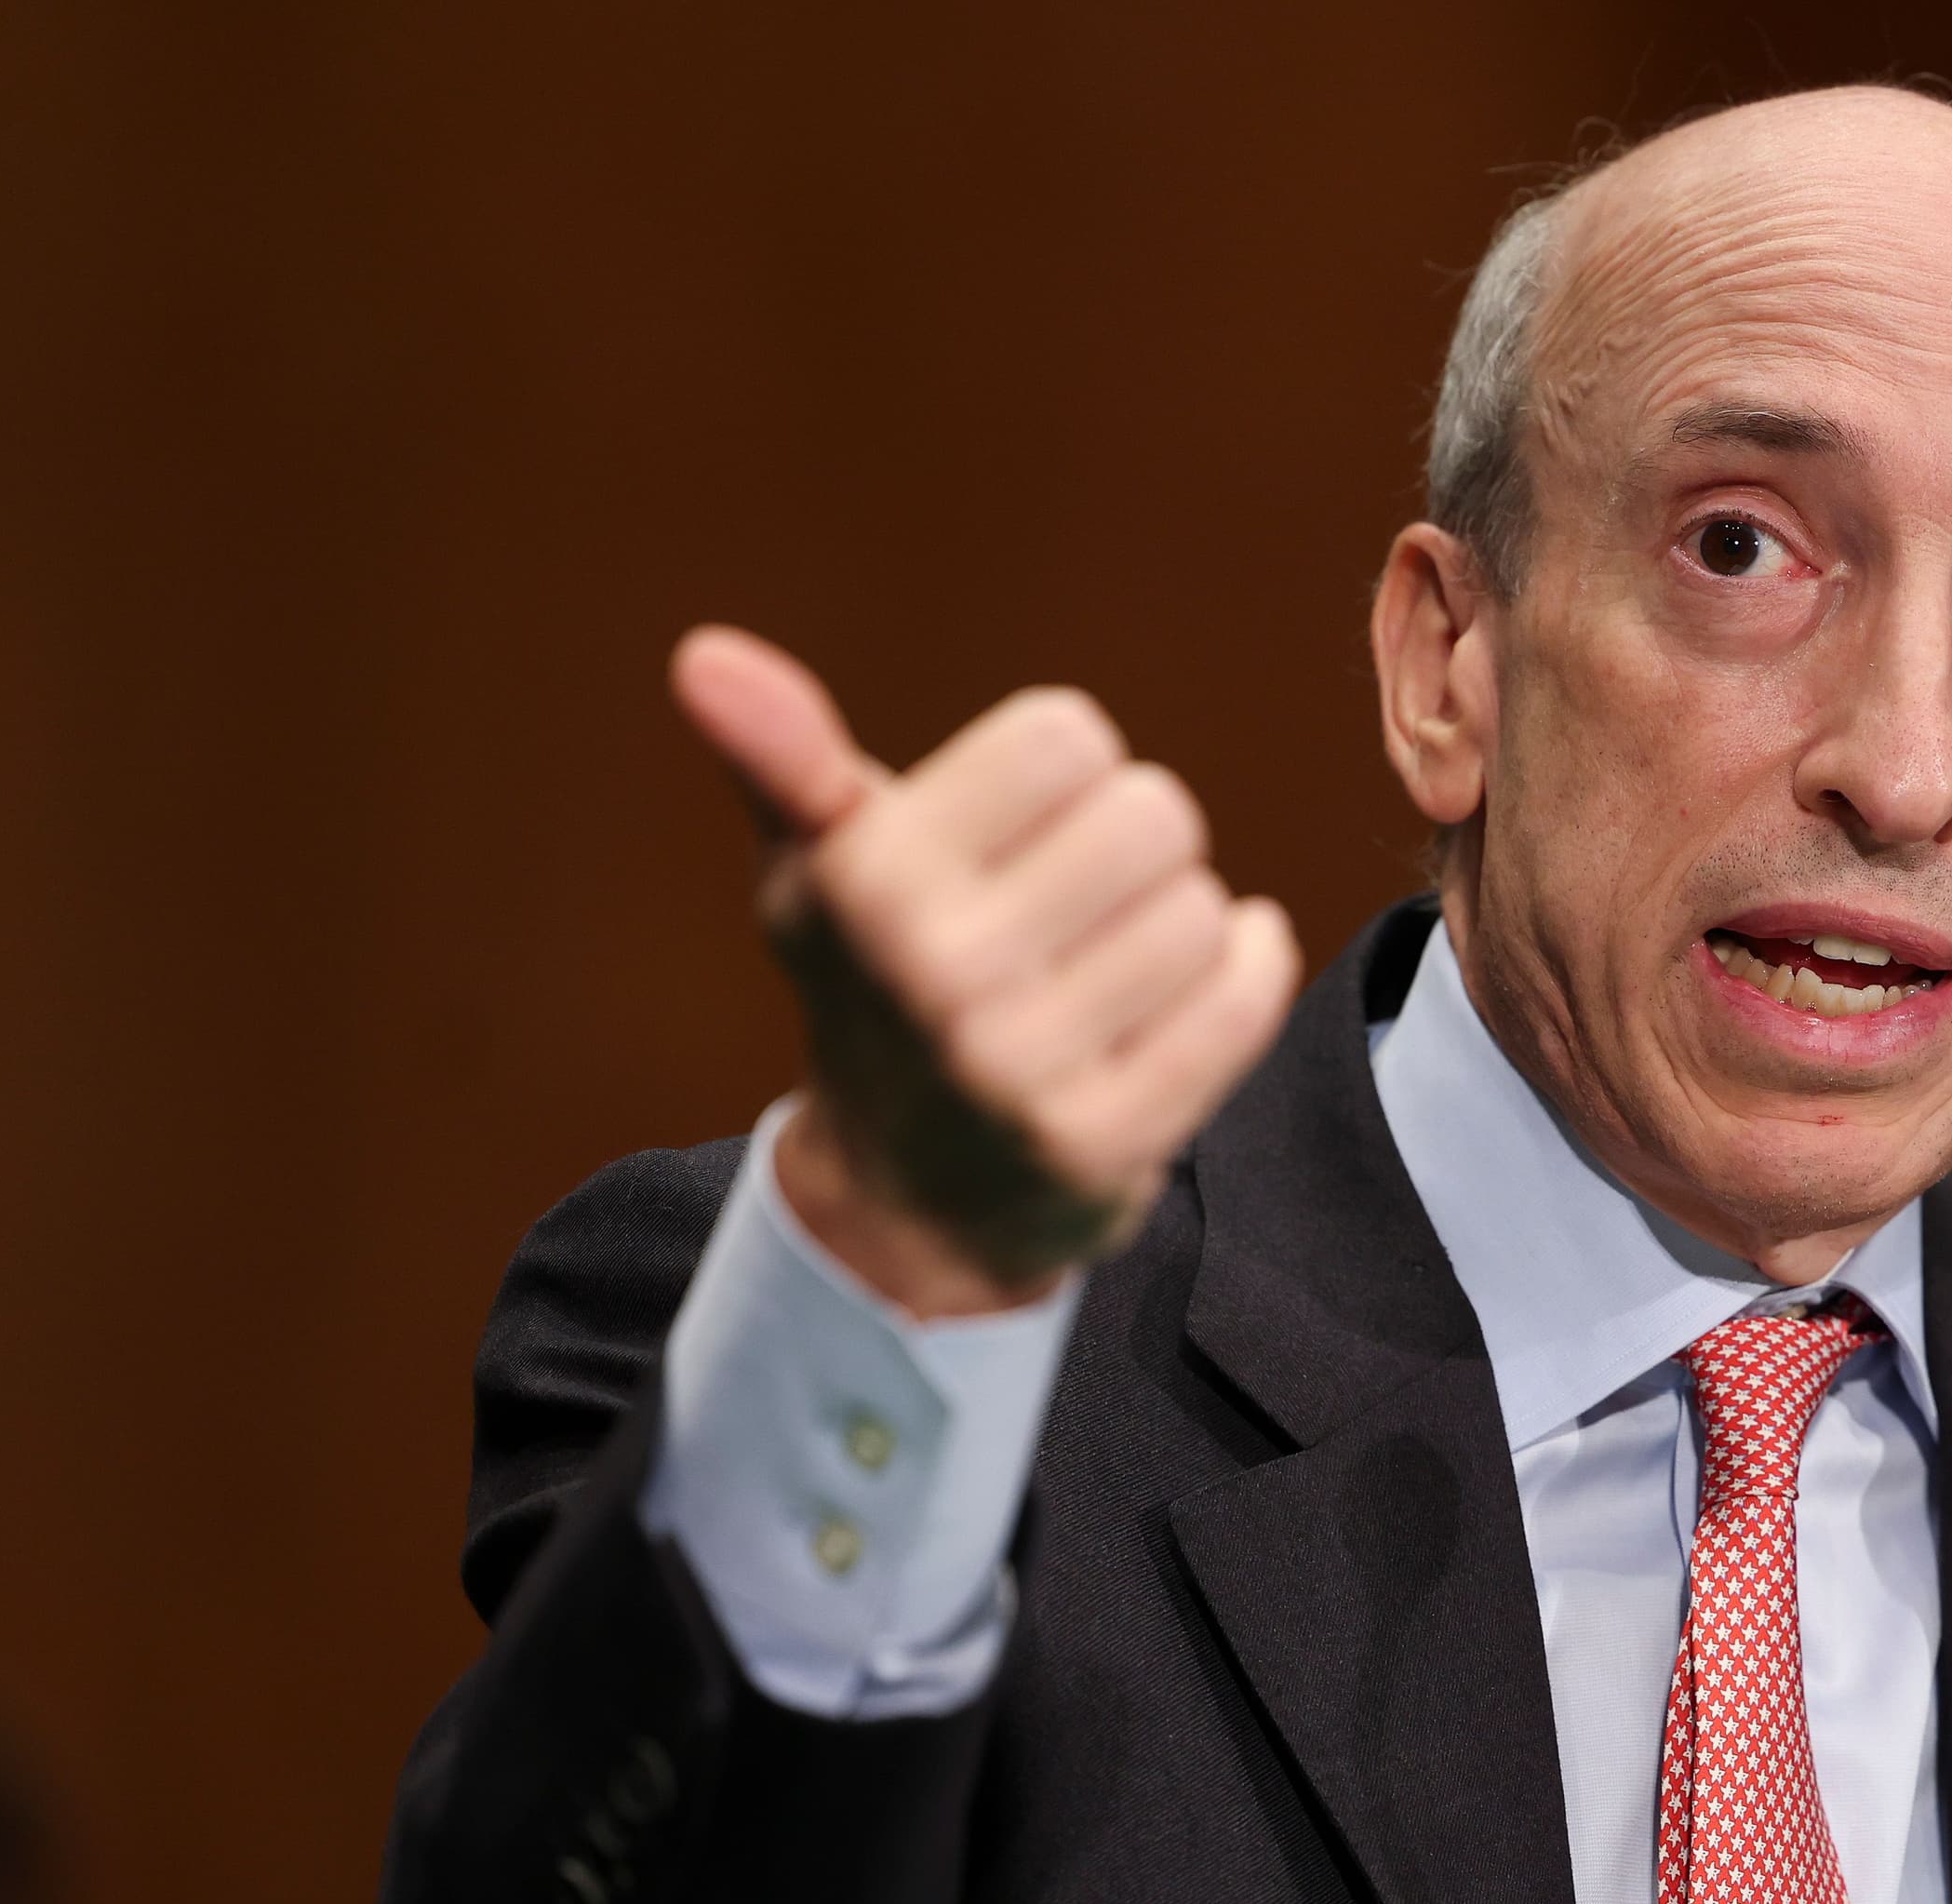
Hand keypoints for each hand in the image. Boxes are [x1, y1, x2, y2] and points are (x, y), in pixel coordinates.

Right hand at [669, 625, 1300, 1316]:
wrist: (910, 1197)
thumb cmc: (876, 987)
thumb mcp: (817, 868)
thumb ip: (781, 753)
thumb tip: (704, 656)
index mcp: (866, 878)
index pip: (1065, 736)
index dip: (1062, 768)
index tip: (1022, 824)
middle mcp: (935, 975)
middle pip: (1153, 814)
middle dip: (1133, 843)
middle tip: (1079, 900)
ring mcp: (1018, 1070)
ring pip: (1203, 911)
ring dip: (1181, 924)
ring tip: (1111, 963)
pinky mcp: (1102, 1143)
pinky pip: (1241, 1003)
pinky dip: (1247, 972)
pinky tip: (1200, 978)